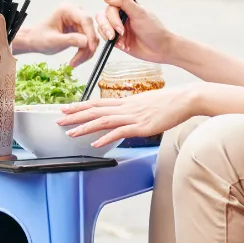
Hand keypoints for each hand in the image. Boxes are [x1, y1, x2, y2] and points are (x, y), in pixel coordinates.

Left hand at [16, 3, 97, 66]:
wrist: (34, 41)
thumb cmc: (38, 38)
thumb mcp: (53, 41)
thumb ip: (70, 40)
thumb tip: (87, 42)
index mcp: (67, 9)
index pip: (85, 20)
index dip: (91, 35)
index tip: (91, 48)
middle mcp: (75, 12)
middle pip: (90, 30)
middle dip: (87, 47)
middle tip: (77, 61)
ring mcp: (78, 21)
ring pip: (91, 38)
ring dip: (85, 52)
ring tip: (74, 62)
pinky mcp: (80, 29)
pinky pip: (88, 42)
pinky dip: (84, 52)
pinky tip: (76, 59)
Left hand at [58, 87, 196, 147]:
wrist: (184, 99)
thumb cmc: (169, 102)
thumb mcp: (147, 103)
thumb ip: (134, 110)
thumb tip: (126, 117)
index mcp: (126, 101)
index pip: (98, 102)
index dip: (80, 106)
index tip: (66, 108)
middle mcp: (126, 107)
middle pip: (95, 110)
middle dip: (75, 116)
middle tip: (59, 120)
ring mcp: (132, 116)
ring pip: (102, 120)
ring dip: (84, 127)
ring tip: (70, 133)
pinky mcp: (141, 126)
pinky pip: (119, 132)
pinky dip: (105, 137)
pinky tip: (94, 143)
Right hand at [96, 0, 175, 64]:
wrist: (161, 49)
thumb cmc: (155, 30)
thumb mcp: (140, 13)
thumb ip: (124, 2)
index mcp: (126, 7)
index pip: (110, 6)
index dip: (113, 17)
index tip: (120, 26)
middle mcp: (121, 16)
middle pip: (102, 16)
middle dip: (108, 27)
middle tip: (118, 34)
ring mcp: (118, 28)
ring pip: (101, 27)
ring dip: (109, 35)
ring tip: (121, 41)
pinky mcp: (117, 40)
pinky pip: (106, 39)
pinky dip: (112, 43)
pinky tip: (123, 46)